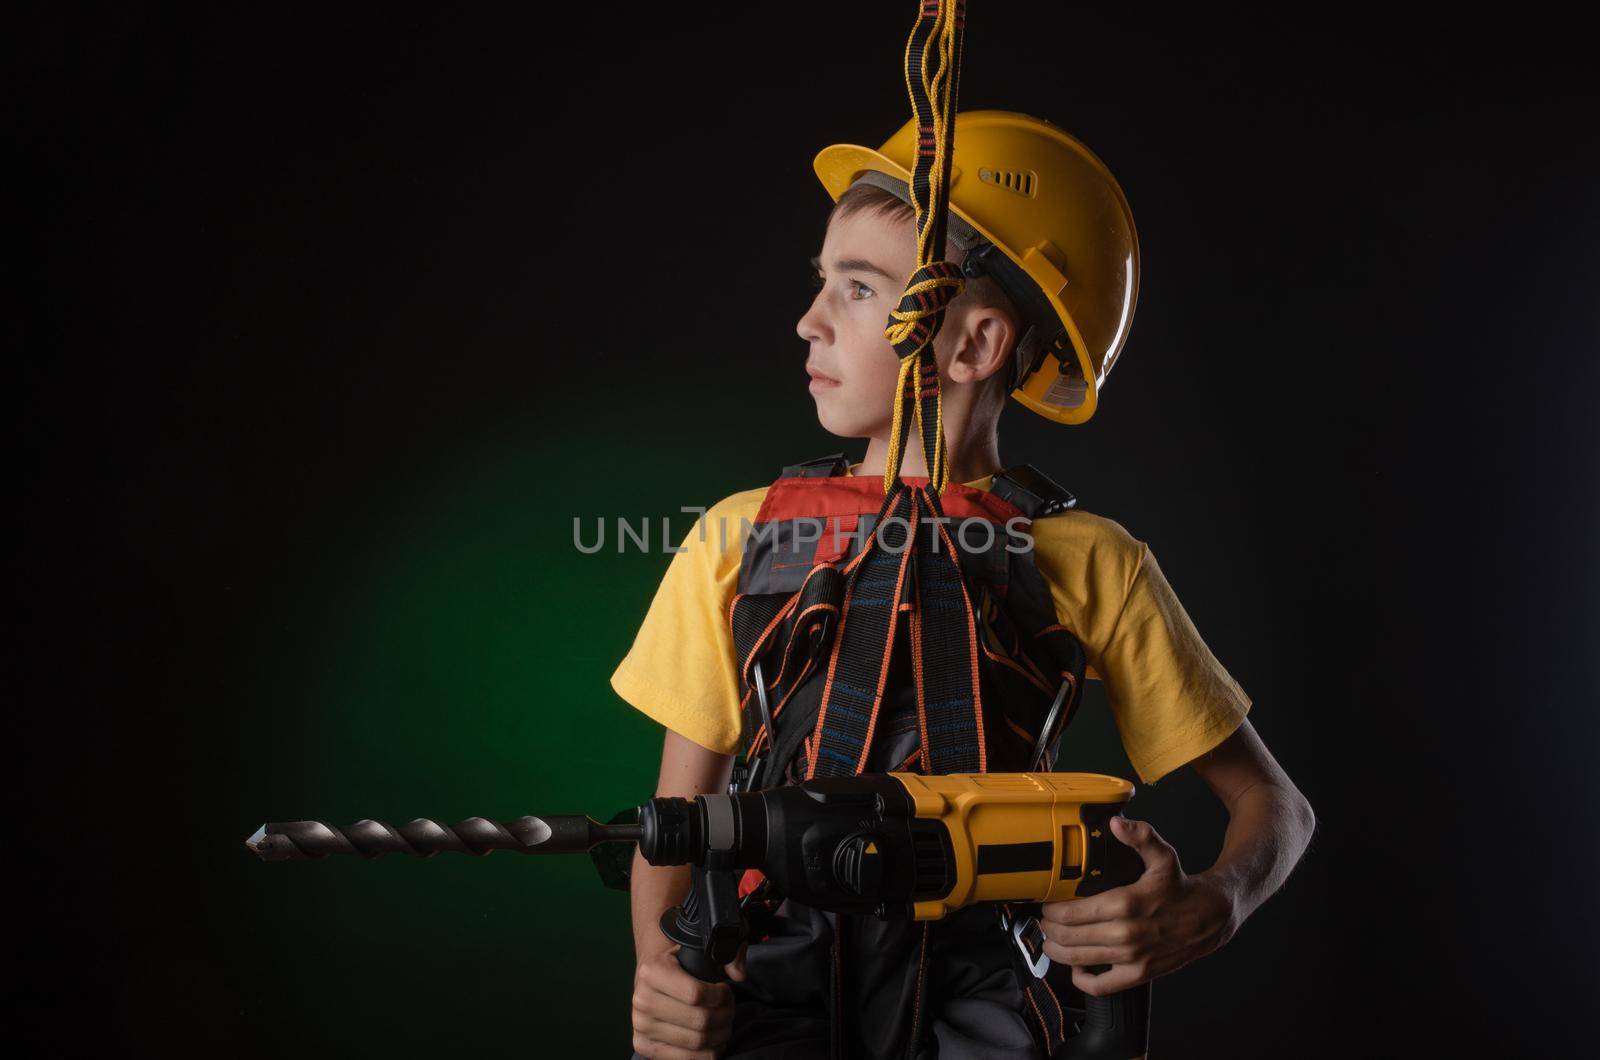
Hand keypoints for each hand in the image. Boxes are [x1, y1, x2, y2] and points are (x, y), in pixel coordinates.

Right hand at [630, 945, 745, 1059]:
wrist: (650, 980)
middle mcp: (642, 999)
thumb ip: (727, 954)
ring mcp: (641, 1025)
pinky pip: (684, 1058)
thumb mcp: (698, 950)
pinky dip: (707, 1054)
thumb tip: (739, 974)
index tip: (725, 991)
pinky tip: (715, 1042)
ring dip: (719, 1035)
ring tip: (724, 1024)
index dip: (720, 996)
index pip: (696, 994)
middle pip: (699, 1020)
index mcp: (652, 971)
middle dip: (725, 1016)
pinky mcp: (643, 1045)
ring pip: (696, 1041)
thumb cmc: (678, 965)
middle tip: (730, 1009)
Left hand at [1039, 816, 1237, 996]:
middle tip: (1046, 920)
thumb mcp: (1163, 855)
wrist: (1209, 917)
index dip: (1051, 909)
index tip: (1047, 902)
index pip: (1071, 912)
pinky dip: (1082, 979)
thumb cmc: (1180, 887)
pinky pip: (1102, 987)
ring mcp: (1132, 958)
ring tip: (1051, 940)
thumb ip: (1140, 836)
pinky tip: (1077, 966)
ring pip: (1078, 960)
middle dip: (1049, 928)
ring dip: (1057, 951)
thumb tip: (1116, 823)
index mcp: (1126, 904)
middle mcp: (1126, 934)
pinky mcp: (1139, 974)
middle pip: (1068, 937)